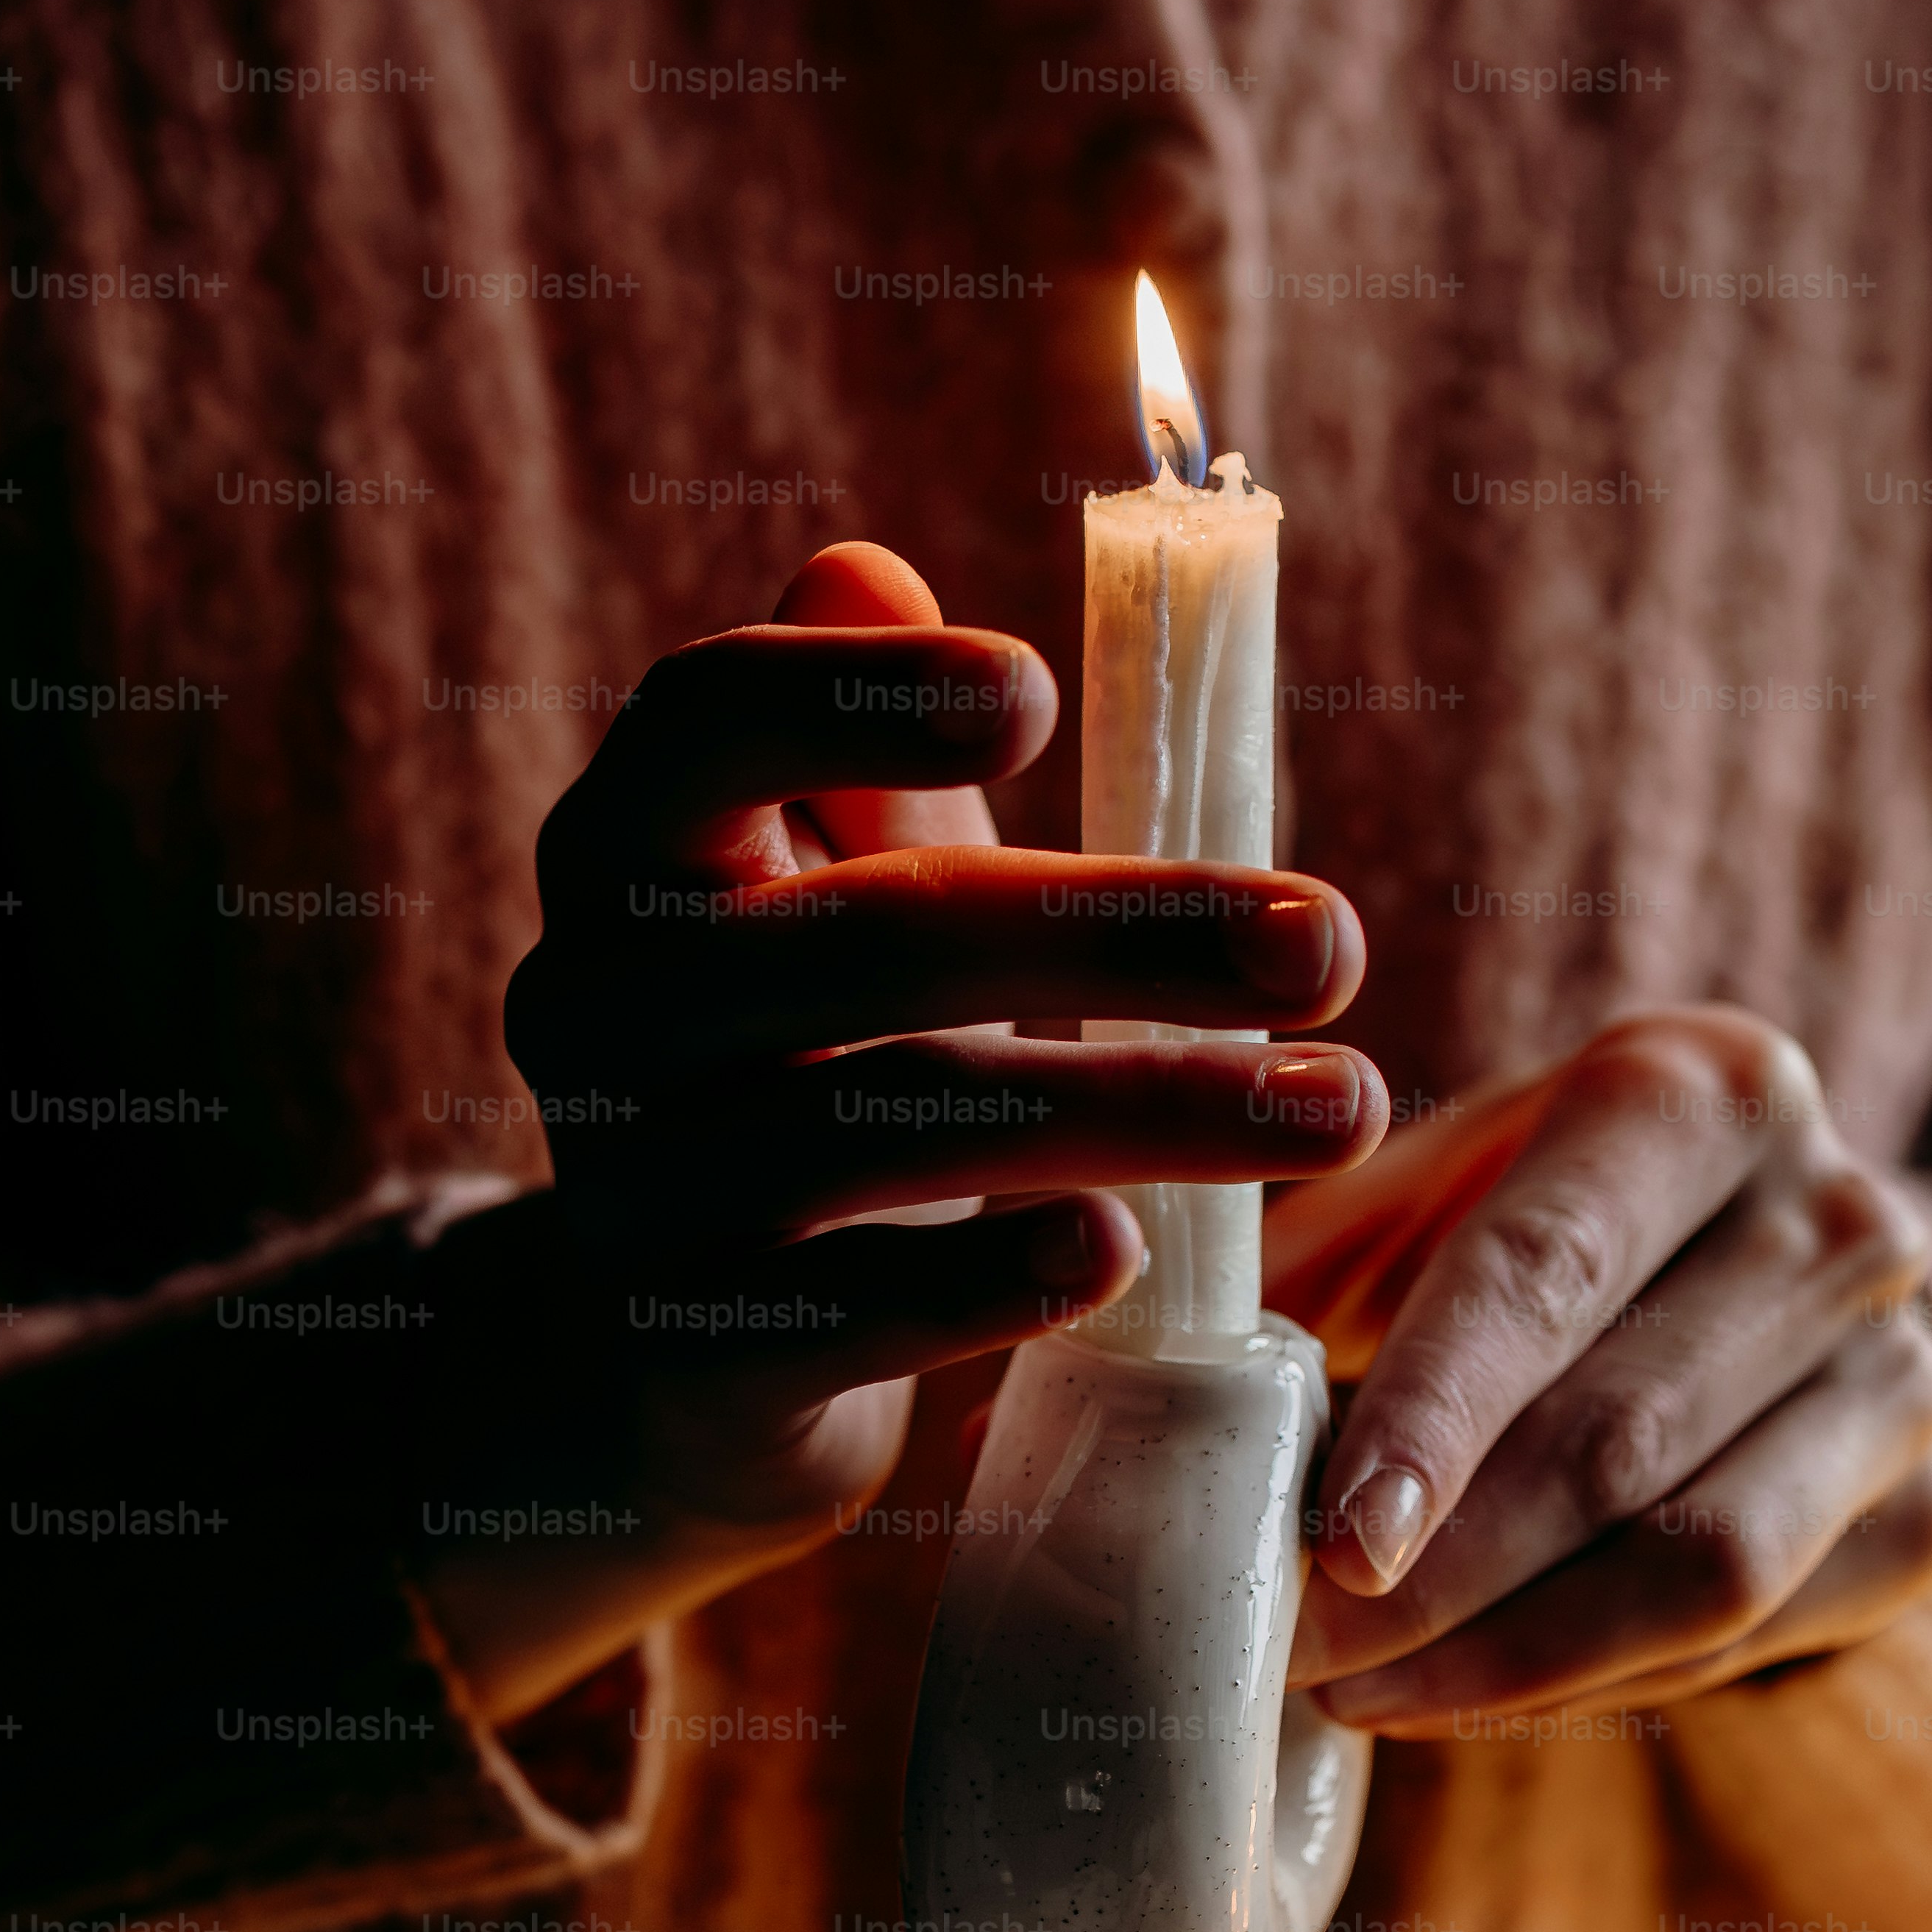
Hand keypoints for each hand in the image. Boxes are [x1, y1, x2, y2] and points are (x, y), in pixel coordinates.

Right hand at [426, 543, 1389, 1717]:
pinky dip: (991, 1280)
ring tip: (1337, 1107)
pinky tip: (1124, 1250)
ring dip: (1144, 1108)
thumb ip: (871, 763)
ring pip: (901, 1121)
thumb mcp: (836, 901)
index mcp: (629, 851)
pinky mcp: (691, 1352)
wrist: (689, 1363)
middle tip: (1332, 945)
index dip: (861, 691)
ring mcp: (628, 1187)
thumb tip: (868, 568)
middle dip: (1129, 934)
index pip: (708, 715)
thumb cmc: (808, 1076)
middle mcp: (595, 1004)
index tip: (1043, 687)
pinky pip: (851, 1307)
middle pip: (876, 937)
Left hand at [1270, 1009, 1931, 1734]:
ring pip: (1701, 1564)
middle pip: (1618, 1436)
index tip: (1332, 1543)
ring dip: (1506, 1655)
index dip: (1434, 1416)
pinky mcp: (1931, 1515)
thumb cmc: (1531, 1225)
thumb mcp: (1415, 1203)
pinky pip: (1748, 1644)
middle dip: (1437, 1571)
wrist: (1749, 1272)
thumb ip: (1281, 1282)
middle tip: (1289, 1649)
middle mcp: (1844, 1218)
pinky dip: (1587, 1684)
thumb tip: (1094, 1409)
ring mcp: (1911, 1374)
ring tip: (1353, 1692)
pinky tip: (1465, 1690)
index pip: (1548, 1270)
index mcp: (1703, 1089)